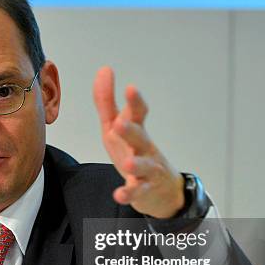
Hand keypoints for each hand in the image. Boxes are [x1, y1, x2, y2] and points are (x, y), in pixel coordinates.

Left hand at [93, 66, 184, 218]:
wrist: (160, 190)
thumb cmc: (135, 152)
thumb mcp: (116, 126)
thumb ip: (107, 102)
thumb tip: (104, 70)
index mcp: (137, 131)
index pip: (139, 114)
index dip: (135, 102)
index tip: (129, 88)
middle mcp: (145, 148)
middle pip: (141, 138)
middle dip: (131, 130)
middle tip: (120, 123)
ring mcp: (147, 170)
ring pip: (144, 166)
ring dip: (136, 163)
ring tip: (127, 162)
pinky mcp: (145, 189)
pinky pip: (138, 192)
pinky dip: (130, 193)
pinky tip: (120, 194)